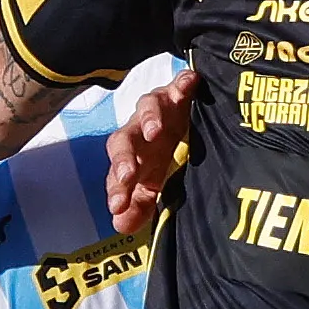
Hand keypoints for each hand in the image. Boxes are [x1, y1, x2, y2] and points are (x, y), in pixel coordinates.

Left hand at [107, 68, 199, 231]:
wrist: (183, 119)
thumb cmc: (163, 155)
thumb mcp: (154, 184)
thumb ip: (139, 206)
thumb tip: (120, 226)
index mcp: (133, 158)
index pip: (118, 175)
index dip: (117, 190)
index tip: (117, 207)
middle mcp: (139, 132)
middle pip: (124, 140)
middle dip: (124, 158)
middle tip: (127, 176)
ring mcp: (158, 109)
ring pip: (146, 109)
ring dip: (148, 119)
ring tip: (155, 132)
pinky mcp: (179, 92)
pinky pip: (179, 84)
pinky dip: (183, 82)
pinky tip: (191, 82)